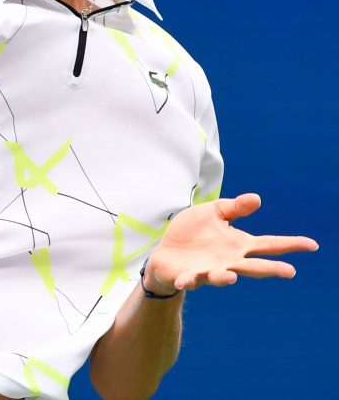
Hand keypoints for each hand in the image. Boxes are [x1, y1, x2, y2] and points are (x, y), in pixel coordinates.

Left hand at [144, 193, 317, 294]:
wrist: (167, 252)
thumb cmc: (193, 233)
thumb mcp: (212, 213)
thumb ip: (233, 208)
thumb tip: (257, 198)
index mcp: (237, 245)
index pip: (268, 244)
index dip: (290, 244)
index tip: (312, 245)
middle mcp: (228, 261)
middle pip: (253, 266)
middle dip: (270, 269)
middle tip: (290, 271)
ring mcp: (209, 270)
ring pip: (221, 276)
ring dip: (225, 278)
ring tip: (231, 277)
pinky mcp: (188, 276)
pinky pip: (189, 280)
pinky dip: (188, 280)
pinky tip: (186, 280)